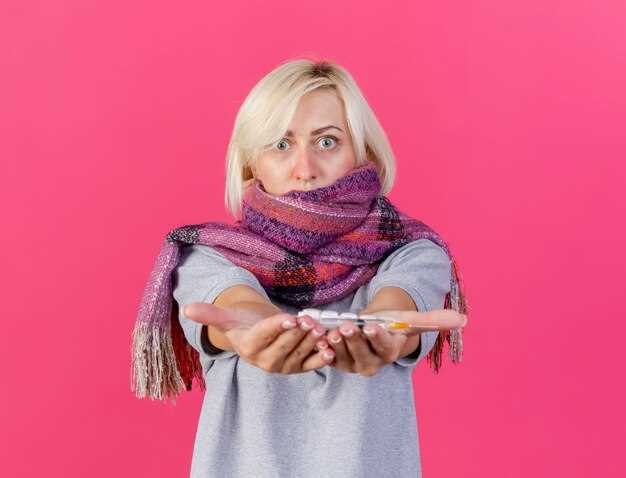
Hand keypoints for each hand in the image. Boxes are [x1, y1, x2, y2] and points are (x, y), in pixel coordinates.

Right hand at [182, 303, 334, 373]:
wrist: (259, 336)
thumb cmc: (244, 323)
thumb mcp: (228, 317)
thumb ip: (211, 314)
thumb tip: (186, 308)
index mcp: (249, 347)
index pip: (264, 335)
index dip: (277, 327)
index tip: (290, 317)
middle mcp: (266, 361)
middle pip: (285, 345)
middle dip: (299, 333)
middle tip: (312, 320)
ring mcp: (284, 366)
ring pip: (301, 352)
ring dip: (314, 342)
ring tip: (324, 329)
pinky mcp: (300, 368)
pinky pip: (313, 364)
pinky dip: (323, 356)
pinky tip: (332, 346)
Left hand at [325, 309, 466, 376]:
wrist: (372, 331)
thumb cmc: (392, 324)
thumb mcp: (410, 319)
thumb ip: (433, 319)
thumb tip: (464, 320)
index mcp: (390, 352)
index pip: (385, 347)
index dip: (378, 337)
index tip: (372, 326)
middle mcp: (372, 363)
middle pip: (361, 354)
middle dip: (353, 340)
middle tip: (347, 326)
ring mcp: (352, 364)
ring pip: (342, 356)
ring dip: (334, 343)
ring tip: (328, 329)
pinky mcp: (336, 361)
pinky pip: (327, 357)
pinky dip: (320, 346)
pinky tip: (315, 335)